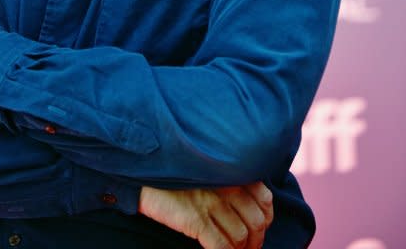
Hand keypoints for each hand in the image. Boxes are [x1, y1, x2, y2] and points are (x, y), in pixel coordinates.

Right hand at [139, 182, 272, 248]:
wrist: (143, 170)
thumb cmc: (176, 170)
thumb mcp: (206, 168)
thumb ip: (227, 179)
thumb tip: (246, 206)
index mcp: (231, 170)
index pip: (265, 199)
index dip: (266, 219)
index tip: (259, 230)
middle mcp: (225, 185)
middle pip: (256, 221)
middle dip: (256, 241)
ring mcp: (210, 203)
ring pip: (241, 236)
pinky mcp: (195, 219)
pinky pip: (220, 246)